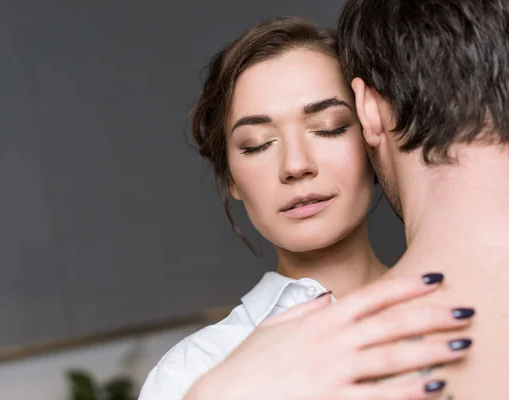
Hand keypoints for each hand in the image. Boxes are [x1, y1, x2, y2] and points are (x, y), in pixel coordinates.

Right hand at [187, 273, 473, 399]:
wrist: (223, 398)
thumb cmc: (246, 365)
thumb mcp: (271, 328)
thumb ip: (301, 310)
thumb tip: (325, 300)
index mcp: (318, 321)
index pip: (370, 297)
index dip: (404, 287)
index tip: (434, 279)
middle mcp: (330, 342)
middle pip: (390, 324)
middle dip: (430, 315)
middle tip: (463, 311)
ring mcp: (332, 372)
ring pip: (392, 358)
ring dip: (430, 350)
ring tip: (459, 345)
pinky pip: (379, 397)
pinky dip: (409, 392)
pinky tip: (434, 388)